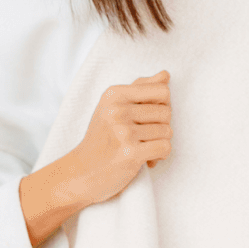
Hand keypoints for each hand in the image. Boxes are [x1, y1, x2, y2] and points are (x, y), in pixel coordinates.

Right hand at [69, 71, 172, 203]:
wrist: (81, 173)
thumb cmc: (101, 139)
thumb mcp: (113, 107)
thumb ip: (140, 89)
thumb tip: (165, 75)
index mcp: (114, 94)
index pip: (162, 90)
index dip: (162, 105)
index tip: (148, 117)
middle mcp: (117, 110)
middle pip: (167, 112)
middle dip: (161, 127)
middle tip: (144, 137)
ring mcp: (123, 131)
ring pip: (167, 131)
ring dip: (159, 143)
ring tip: (142, 148)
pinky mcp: (130, 153)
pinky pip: (164, 148)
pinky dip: (159, 156)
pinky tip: (146, 159)